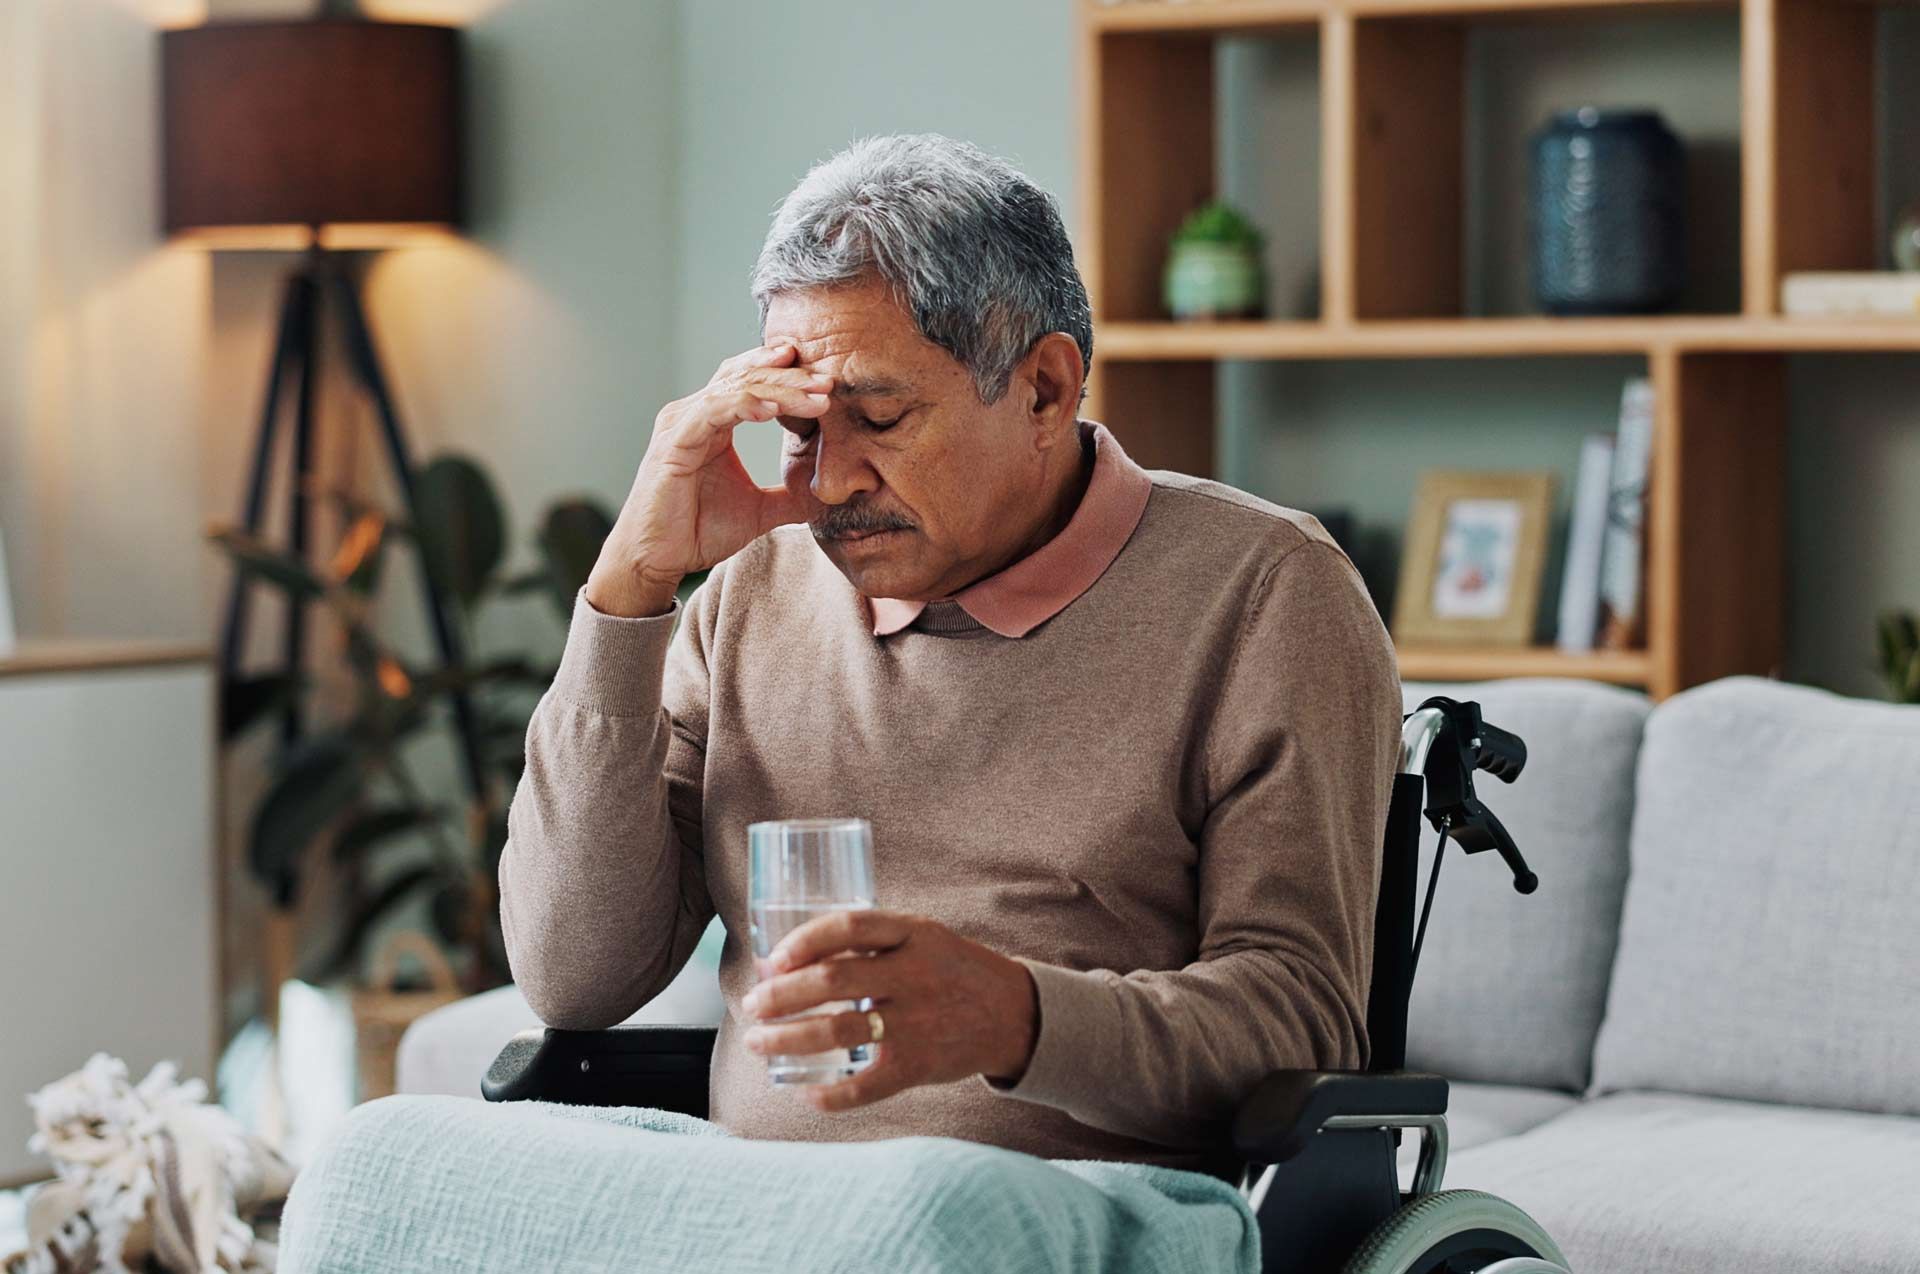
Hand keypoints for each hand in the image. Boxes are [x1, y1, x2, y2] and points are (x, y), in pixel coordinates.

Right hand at [583, 343, 832, 616]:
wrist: (656, 560)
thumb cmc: (696, 532)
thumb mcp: (759, 511)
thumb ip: (791, 497)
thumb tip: (830, 495)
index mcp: (713, 421)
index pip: (751, 381)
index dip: (787, 376)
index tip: (827, 381)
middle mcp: (695, 414)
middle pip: (747, 377)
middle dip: (792, 377)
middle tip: (830, 381)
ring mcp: (682, 423)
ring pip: (736, 388)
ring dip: (780, 389)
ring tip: (817, 396)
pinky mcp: (674, 441)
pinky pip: (714, 410)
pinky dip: (746, 405)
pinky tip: (774, 409)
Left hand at [740, 910, 1038, 1112]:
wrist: (1013, 1013)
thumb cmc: (950, 970)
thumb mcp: (921, 937)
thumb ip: (866, 943)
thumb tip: (781, 960)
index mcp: (914, 934)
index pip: (850, 926)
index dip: (804, 940)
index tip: (773, 959)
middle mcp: (915, 974)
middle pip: (833, 980)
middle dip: (780, 995)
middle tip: (752, 1006)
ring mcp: (918, 1022)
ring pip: (838, 1031)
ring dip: (787, 1038)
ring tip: (758, 1042)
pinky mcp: (920, 1065)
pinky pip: (865, 1086)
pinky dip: (829, 1095)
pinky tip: (805, 1093)